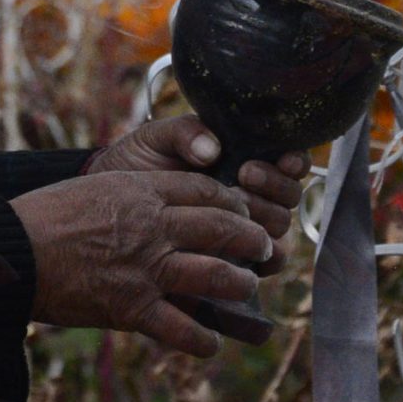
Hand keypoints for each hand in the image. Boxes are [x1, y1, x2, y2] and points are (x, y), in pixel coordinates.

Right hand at [12, 171, 274, 358]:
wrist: (11, 252)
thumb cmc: (44, 217)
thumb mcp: (94, 188)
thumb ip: (132, 194)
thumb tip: (159, 204)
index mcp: (141, 191)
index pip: (206, 190)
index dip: (233, 201)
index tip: (242, 210)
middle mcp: (152, 227)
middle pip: (223, 228)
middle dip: (252, 239)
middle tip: (264, 248)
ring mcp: (146, 268)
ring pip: (216, 275)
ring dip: (240, 283)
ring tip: (246, 287)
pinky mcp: (132, 308)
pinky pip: (183, 329)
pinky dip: (203, 340)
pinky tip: (211, 343)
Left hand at [86, 116, 308, 271]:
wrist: (108, 202)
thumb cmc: (137, 163)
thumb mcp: (156, 138)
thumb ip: (184, 133)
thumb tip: (212, 148)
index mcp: (245, 161)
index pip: (290, 163)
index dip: (294, 161)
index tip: (280, 156)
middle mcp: (252, 198)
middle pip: (289, 200)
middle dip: (273, 186)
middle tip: (244, 173)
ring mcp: (242, 233)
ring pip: (280, 233)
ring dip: (265, 219)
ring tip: (235, 204)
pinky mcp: (230, 262)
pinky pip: (262, 268)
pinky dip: (258, 260)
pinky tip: (235, 248)